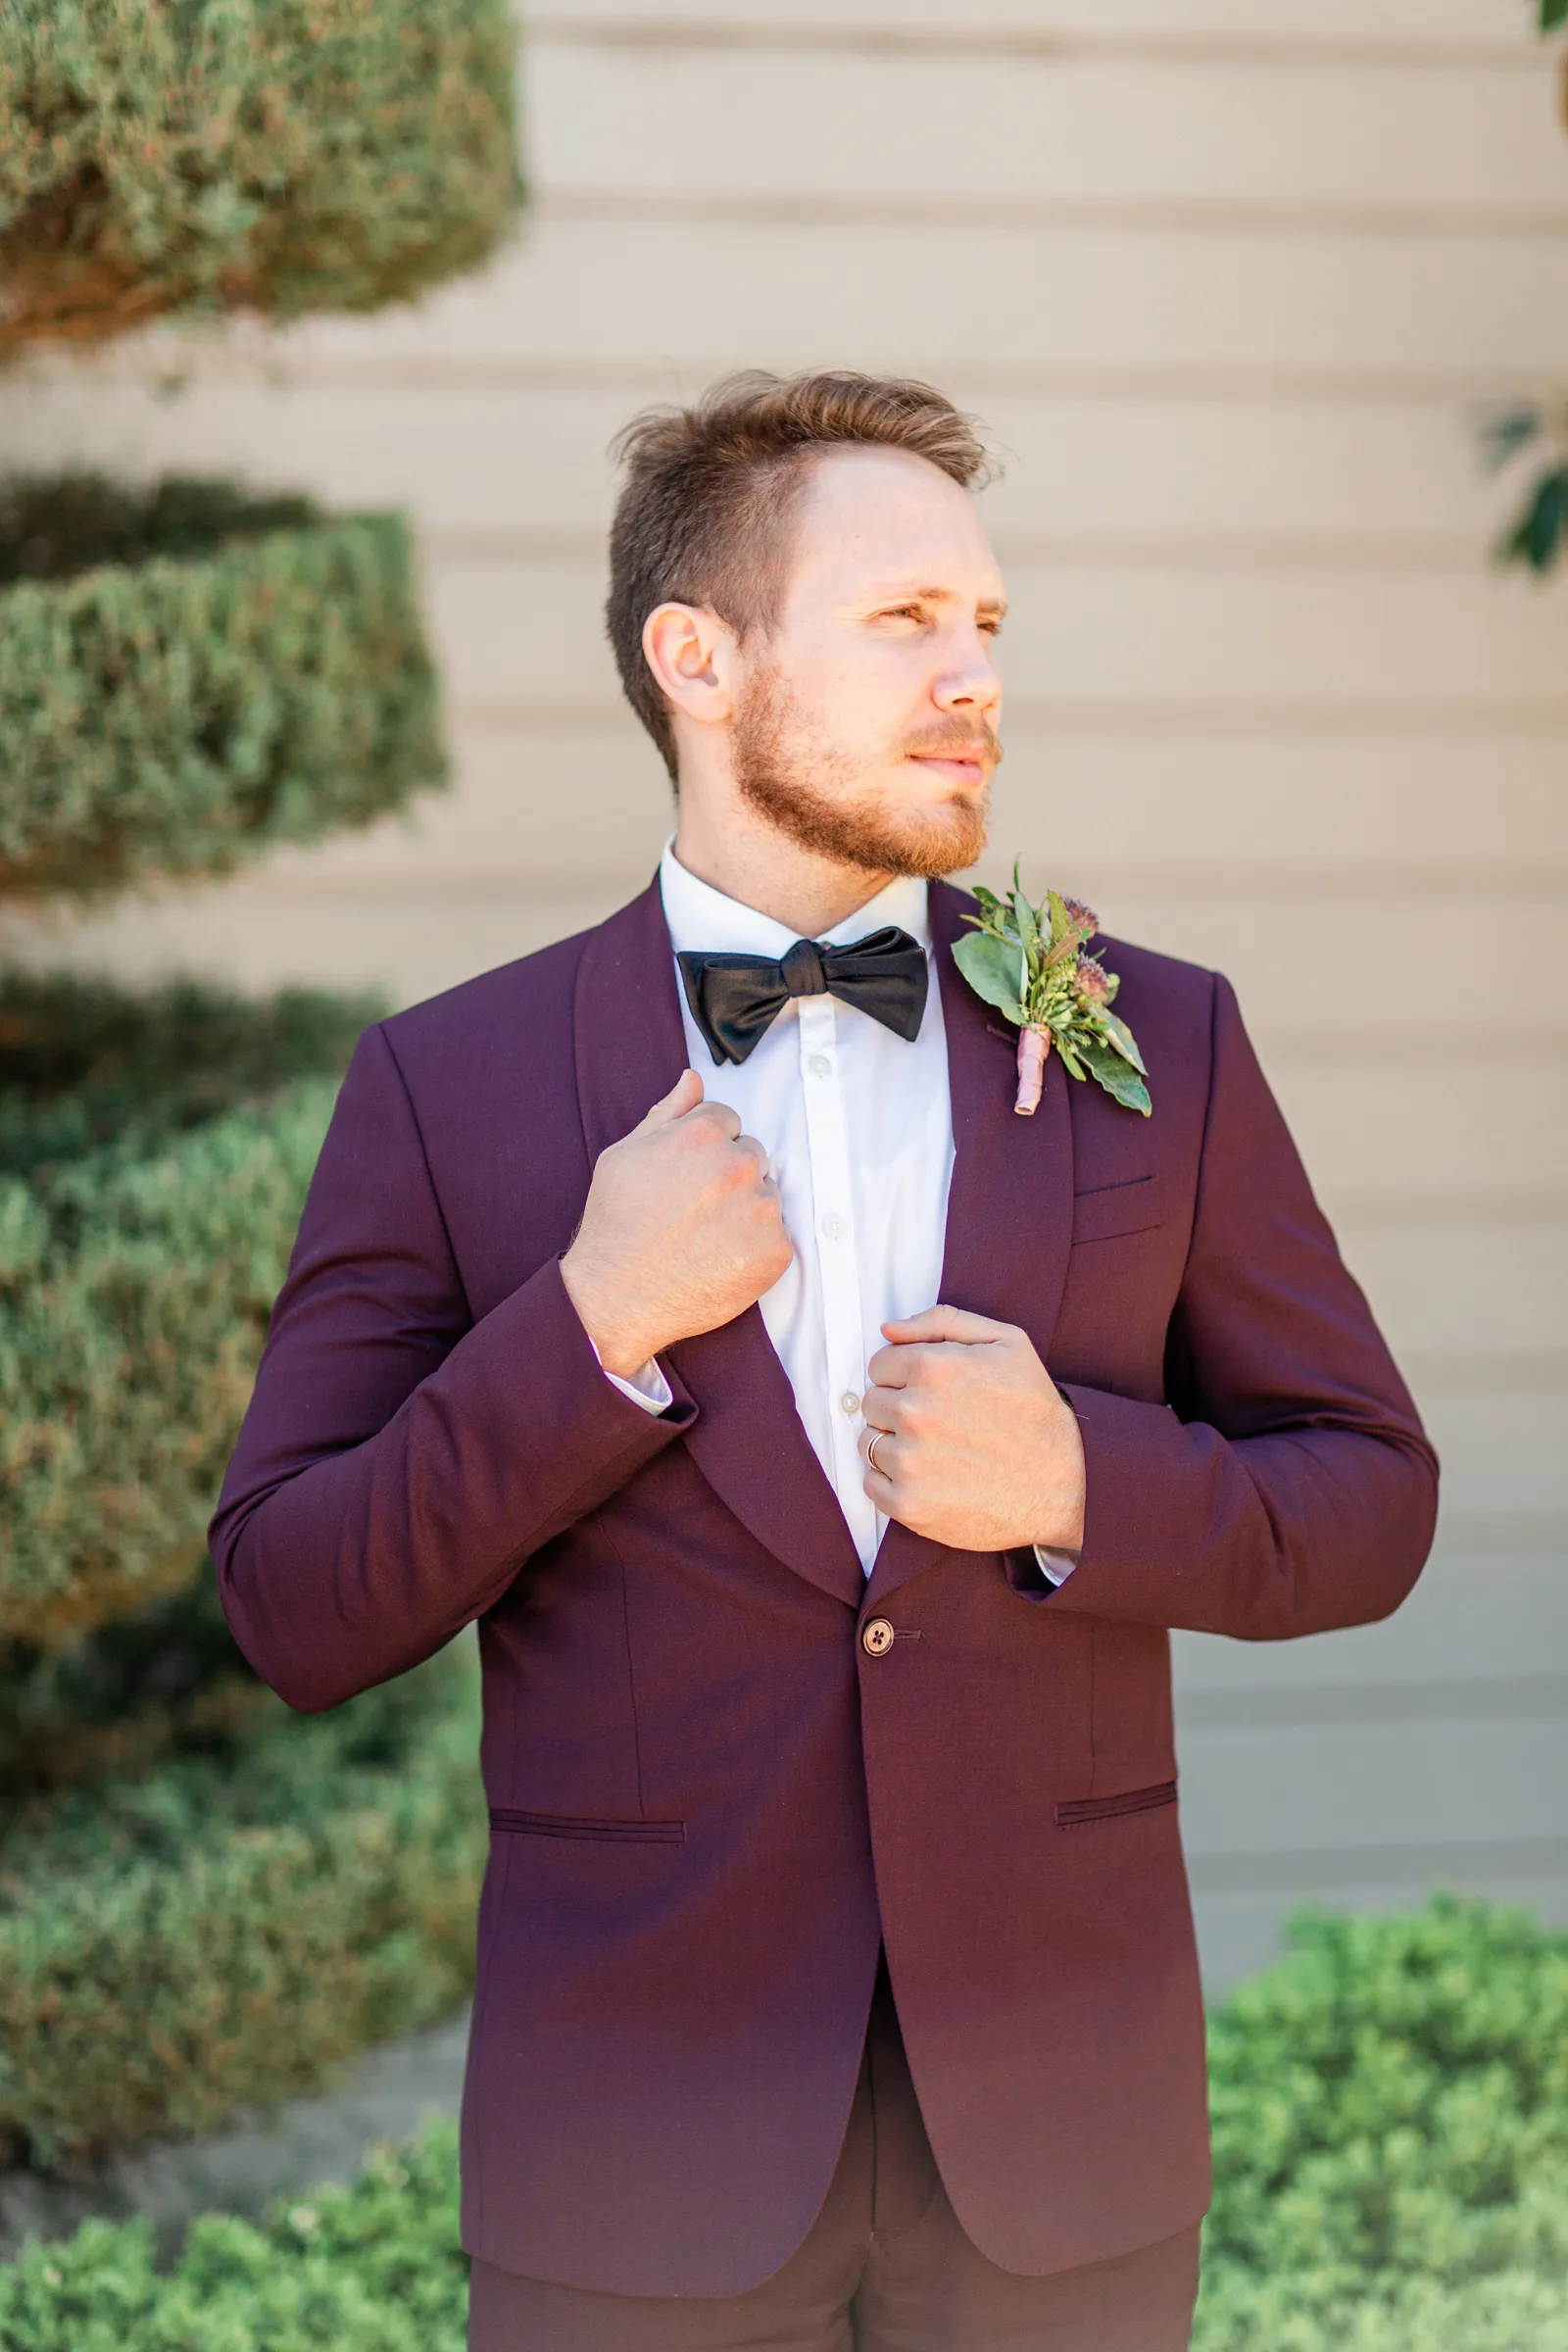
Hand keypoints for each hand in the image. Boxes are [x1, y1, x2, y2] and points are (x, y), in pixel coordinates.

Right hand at [561, 1069, 792, 1375]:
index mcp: (703, 1133)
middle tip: (692, 1211)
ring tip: (704, 1237)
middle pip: (753, 1155)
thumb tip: (694, 1078)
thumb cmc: (614, 1224)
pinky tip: (719, 1260)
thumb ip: (667, 1113)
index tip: (684, 1180)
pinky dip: (756, 1249)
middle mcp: (739, 1165)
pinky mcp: (776, 1250)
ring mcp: (762, 1208)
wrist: (615, 1296)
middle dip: (729, 1176)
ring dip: (746, 1210)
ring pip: (768, 1195)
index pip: (727, 1121)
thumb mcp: (626, 1155)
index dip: (703, 1150)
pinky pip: (778, 1237)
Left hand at [860, 1306, 1085, 1553]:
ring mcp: (909, 1461)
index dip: (904, 1376)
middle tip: (939, 1424)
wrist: (1062, 1486)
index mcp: (932, 1367)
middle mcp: (914, 1412)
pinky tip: (929, 1477)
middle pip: (872, 1403)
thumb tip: (888, 1330)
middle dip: (898, 1409)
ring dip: (894, 1445)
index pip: (879, 1365)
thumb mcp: (1007, 1343)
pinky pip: (871, 1483)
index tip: (931, 1392)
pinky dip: (892, 1482)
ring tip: (937, 1452)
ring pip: (869, 1443)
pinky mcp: (908, 1504)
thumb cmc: (1034, 1411)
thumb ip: (942, 1322)